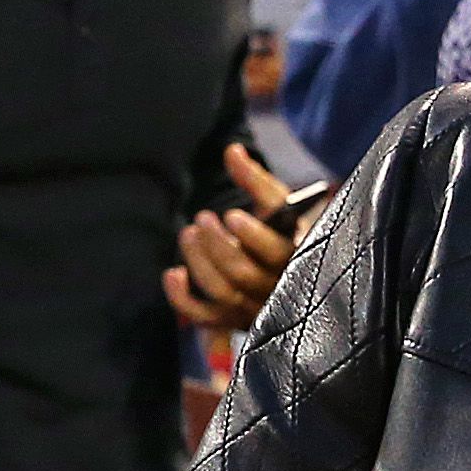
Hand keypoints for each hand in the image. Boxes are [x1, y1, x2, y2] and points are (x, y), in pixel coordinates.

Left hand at [167, 141, 299, 330]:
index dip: (252, 236)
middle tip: (200, 219)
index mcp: (296, 257)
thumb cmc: (280, 227)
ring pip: (222, 293)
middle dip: (216, 245)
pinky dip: (182, 299)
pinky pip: (203, 317)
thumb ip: (254, 178)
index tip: (231, 214)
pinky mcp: (230, 320)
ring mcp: (253, 308)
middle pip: (243, 274)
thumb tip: (232, 150)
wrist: (277, 261)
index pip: (277, 254)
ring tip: (188, 233)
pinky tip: (173, 273)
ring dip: (198, 262)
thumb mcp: (275, 201)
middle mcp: (277, 289)